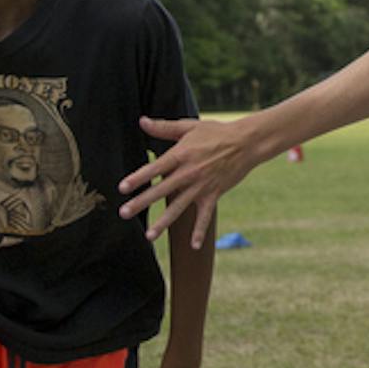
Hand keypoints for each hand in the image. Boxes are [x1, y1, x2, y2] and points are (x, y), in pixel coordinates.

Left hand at [117, 116, 254, 246]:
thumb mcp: (188, 127)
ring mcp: (201, 186)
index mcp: (180, 155)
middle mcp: (188, 173)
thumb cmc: (216, 132)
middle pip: (161, 190)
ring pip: (178, 208)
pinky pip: (205, 217)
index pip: (154, 168)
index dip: (138, 178)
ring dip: (163, 223)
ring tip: (148, 236)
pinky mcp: (213, 195)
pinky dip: (200, 231)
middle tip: (123, 213)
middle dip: (141, 202)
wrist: (246, 143)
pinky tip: (194, 246)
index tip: (122, 188)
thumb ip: (163, 127)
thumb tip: (141, 121)